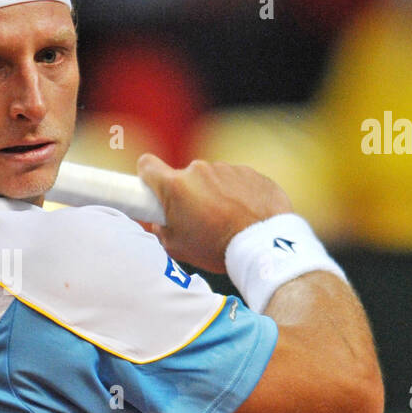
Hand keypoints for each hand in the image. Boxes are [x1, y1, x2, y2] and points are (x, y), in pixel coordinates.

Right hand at [136, 154, 293, 272]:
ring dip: (215, 194)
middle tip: (198, 220)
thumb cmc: (217, 247)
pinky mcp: (251, 173)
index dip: (148, 176)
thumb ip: (161, 228)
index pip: (147, 165)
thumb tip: (161, 221)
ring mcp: (228, 169)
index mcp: (176, 186)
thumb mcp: (176, 247)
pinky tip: (245, 216)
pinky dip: (238, 195)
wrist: (264, 246)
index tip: (154, 188)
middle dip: (189, 194)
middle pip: (185, 177)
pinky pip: (237, 181)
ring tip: (226, 221)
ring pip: (213, 179)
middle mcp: (200, 171)